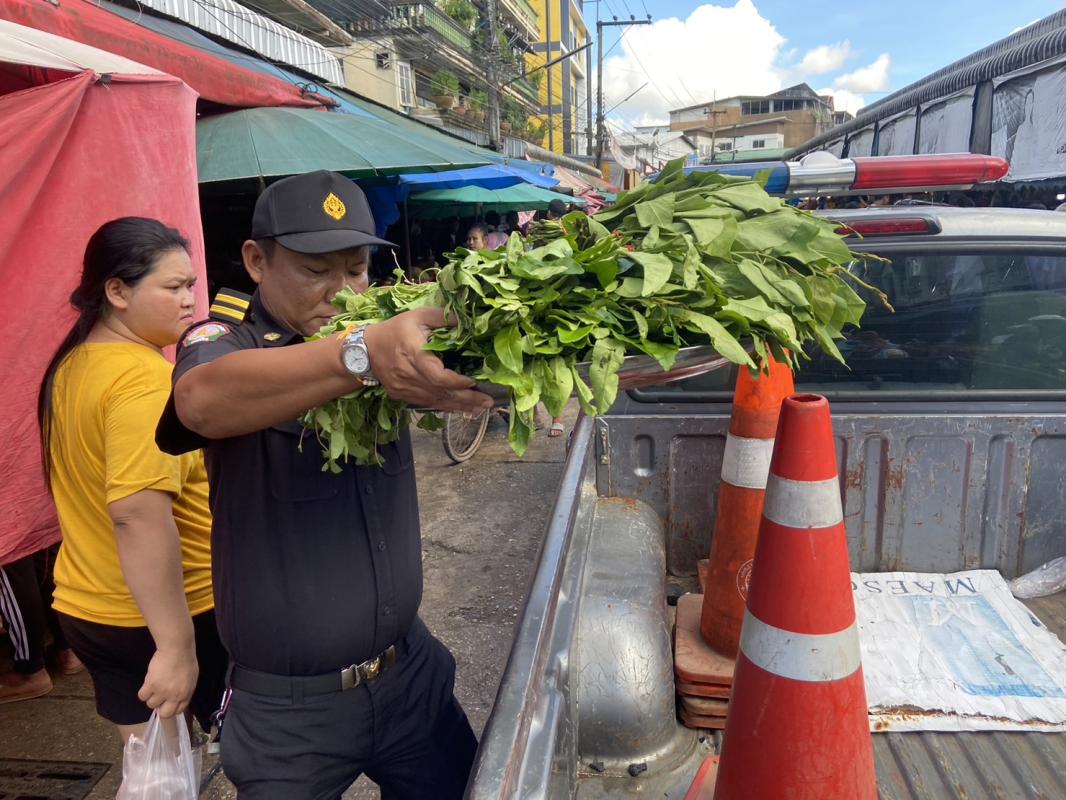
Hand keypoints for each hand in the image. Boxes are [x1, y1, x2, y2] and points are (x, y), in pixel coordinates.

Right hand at [137, 646, 197, 718]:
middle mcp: (175, 696)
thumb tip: (175, 698)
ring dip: (151, 697)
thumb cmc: (186, 659)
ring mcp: (163, 692)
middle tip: (158, 698)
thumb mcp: (191, 677)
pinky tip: (147, 683)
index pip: (178, 710)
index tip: (166, 704)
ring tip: (153, 686)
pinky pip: (142, 696)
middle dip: (160, 708)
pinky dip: (143, 692)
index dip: (171, 708)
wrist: (177, 649)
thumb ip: (184, 689)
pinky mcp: (151, 685)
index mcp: (187, 693)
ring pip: (151, 704)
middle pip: (165, 714)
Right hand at [364, 307, 494, 412]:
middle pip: (440, 392)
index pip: (438, 376)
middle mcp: (408, 375)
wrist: (365, 349)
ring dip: (459, 406)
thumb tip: (468, 322)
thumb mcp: (419, 315)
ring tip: (480, 408)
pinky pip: (427, 403)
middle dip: (466, 399)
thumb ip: (444, 318)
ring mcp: (404, 389)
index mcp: (414, 354)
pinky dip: (445, 406)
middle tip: (488, 402)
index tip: (474, 381)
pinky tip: (460, 408)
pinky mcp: (402, 395)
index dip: (458, 382)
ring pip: (435, 401)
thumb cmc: (396, 329)